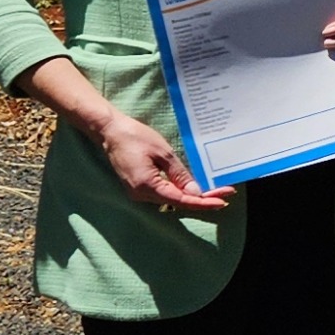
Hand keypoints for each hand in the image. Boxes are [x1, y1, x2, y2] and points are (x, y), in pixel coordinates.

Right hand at [94, 109, 227, 214]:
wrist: (109, 132)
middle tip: (225, 193)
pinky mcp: (137, 188)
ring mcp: (138, 193)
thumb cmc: (135, 137)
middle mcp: (141, 195)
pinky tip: (194, 187)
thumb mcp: (163, 152)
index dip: (204, 203)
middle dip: (202, 199)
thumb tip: (195, 193)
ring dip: (192, 196)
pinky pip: (163, 194)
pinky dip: (179, 191)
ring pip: (171, 199)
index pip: (181, 200)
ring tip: (215, 190)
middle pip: (178, 202)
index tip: (222, 201)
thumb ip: (179, 174)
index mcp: (147, 186)